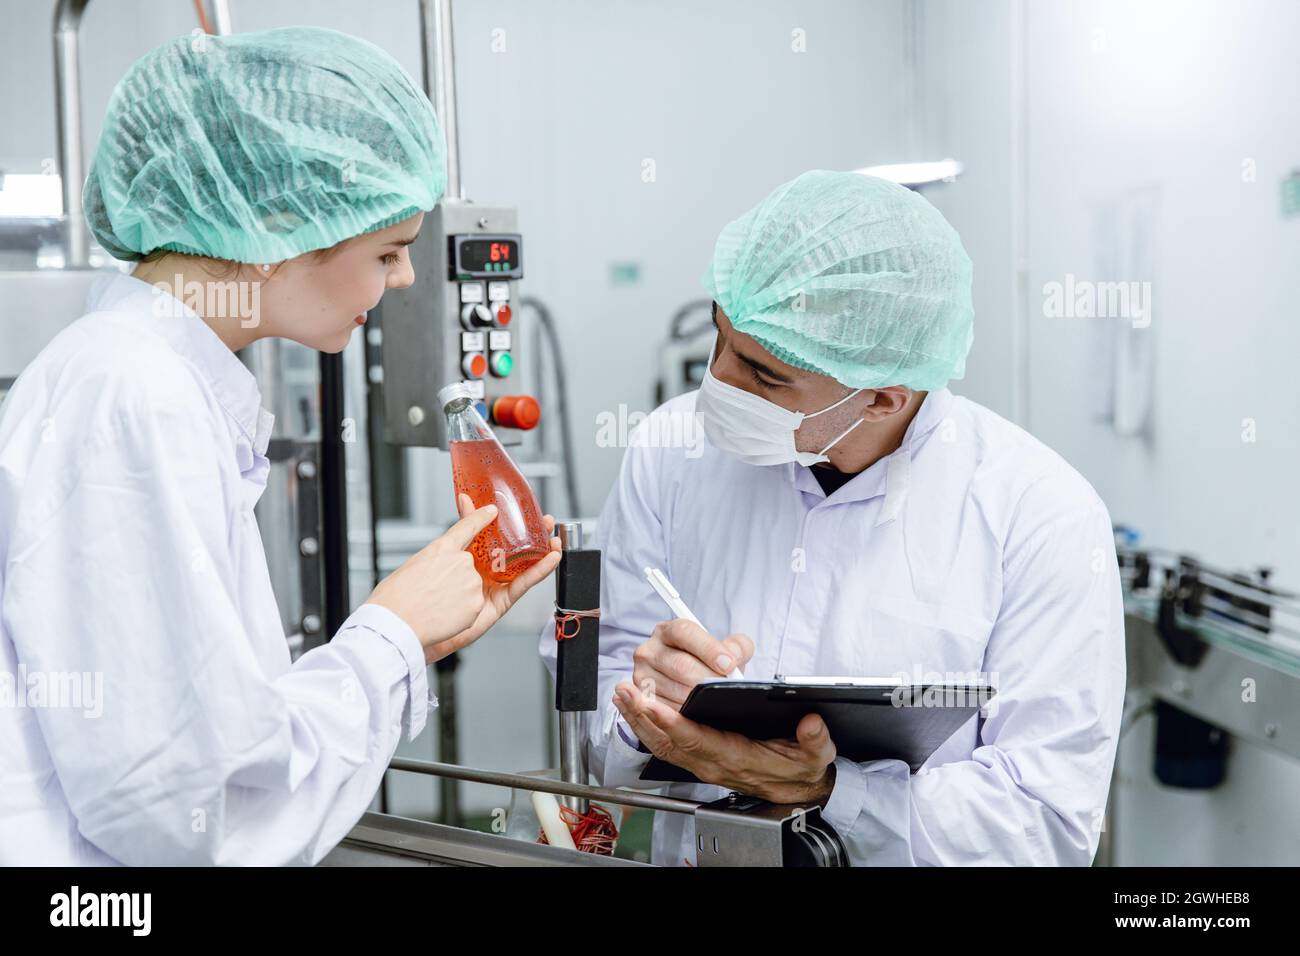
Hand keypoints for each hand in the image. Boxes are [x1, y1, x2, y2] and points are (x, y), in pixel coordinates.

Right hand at [366, 502, 498, 658]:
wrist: (395, 624)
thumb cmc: (394, 598)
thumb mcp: (412, 566)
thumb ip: (435, 562)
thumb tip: (443, 569)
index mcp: (441, 547)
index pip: (467, 526)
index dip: (480, 517)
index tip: (492, 511)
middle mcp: (462, 561)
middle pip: (467, 568)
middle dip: (454, 581)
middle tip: (432, 593)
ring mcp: (472, 582)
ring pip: (471, 589)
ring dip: (456, 599)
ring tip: (433, 607)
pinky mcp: (477, 604)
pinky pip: (472, 607)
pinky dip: (459, 615)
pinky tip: (441, 617)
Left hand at [424, 493, 562, 662]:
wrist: (410, 623)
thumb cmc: (417, 589)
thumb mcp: (444, 547)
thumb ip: (462, 525)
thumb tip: (468, 499)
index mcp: (468, 556)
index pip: (495, 534)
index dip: (511, 522)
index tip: (525, 507)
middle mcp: (482, 571)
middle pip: (514, 549)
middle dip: (533, 535)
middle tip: (546, 521)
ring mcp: (492, 587)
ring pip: (523, 566)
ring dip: (542, 551)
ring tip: (554, 537)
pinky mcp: (499, 603)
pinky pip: (522, 584)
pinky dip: (539, 571)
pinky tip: (552, 558)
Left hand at [612, 681, 837, 805]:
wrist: (796, 789)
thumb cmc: (800, 768)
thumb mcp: (816, 755)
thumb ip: (815, 740)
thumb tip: (811, 724)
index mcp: (737, 758)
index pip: (697, 740)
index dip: (672, 723)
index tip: (651, 704)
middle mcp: (713, 762)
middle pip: (669, 741)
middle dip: (644, 716)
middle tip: (625, 691)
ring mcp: (702, 763)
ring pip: (662, 744)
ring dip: (638, 720)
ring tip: (621, 694)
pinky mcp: (697, 759)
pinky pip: (664, 745)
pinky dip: (645, 728)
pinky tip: (633, 709)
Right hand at [631, 619, 754, 711]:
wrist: (692, 685)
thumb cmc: (710, 665)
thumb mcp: (726, 650)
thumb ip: (737, 647)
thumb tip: (733, 657)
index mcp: (668, 631)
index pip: (684, 632)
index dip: (708, 649)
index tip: (729, 665)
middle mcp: (649, 650)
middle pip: (680, 665)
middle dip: (708, 679)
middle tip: (726, 688)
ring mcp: (641, 675)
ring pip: (675, 689)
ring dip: (700, 699)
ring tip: (716, 701)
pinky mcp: (643, 700)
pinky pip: (667, 710)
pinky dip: (688, 713)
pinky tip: (701, 712)